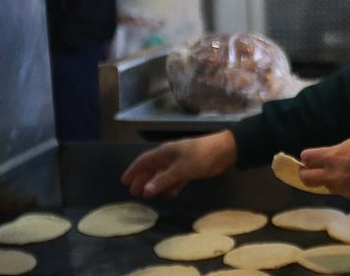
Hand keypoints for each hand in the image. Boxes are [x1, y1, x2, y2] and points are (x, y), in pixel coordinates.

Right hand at [121, 129, 237, 199]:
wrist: (225, 151)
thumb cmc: (200, 157)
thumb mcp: (180, 170)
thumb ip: (162, 181)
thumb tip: (145, 191)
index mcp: (164, 152)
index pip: (144, 161)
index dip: (133, 171)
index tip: (124, 181)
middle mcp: (170, 157)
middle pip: (152, 169)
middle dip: (142, 180)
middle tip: (134, 193)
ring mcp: (180, 163)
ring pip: (163, 175)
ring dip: (156, 185)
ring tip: (149, 197)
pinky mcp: (190, 169)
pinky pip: (176, 179)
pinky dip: (171, 187)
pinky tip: (169, 196)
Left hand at [298, 135, 349, 202]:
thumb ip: (335, 154)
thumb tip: (326, 160)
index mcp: (333, 157)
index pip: (306, 158)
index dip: (307, 157)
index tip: (310, 157)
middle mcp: (334, 175)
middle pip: (306, 179)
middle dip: (305, 174)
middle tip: (310, 170)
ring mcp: (343, 189)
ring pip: (326, 186)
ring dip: (329, 180)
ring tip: (343, 172)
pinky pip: (343, 191)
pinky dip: (347, 186)